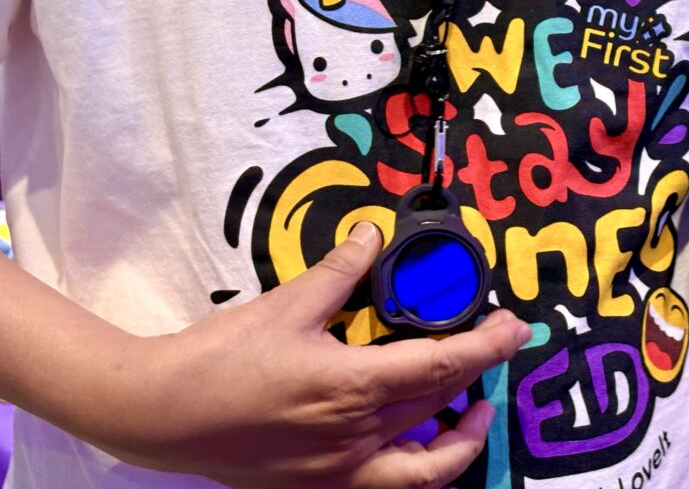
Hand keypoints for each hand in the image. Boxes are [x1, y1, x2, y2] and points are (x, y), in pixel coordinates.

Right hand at [84, 222, 530, 487]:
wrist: (161, 415)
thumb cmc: (221, 358)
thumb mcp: (286, 304)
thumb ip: (339, 270)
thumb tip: (371, 235)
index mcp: (350, 387)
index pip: (440, 367)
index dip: (487, 347)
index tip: (515, 327)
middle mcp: (355, 438)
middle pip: (440, 406)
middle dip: (479, 374)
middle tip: (497, 343)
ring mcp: (340, 473)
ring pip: (426, 464)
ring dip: (462, 436)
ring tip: (475, 407)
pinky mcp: (322, 488)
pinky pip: (392, 486)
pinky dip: (422, 468)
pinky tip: (423, 440)